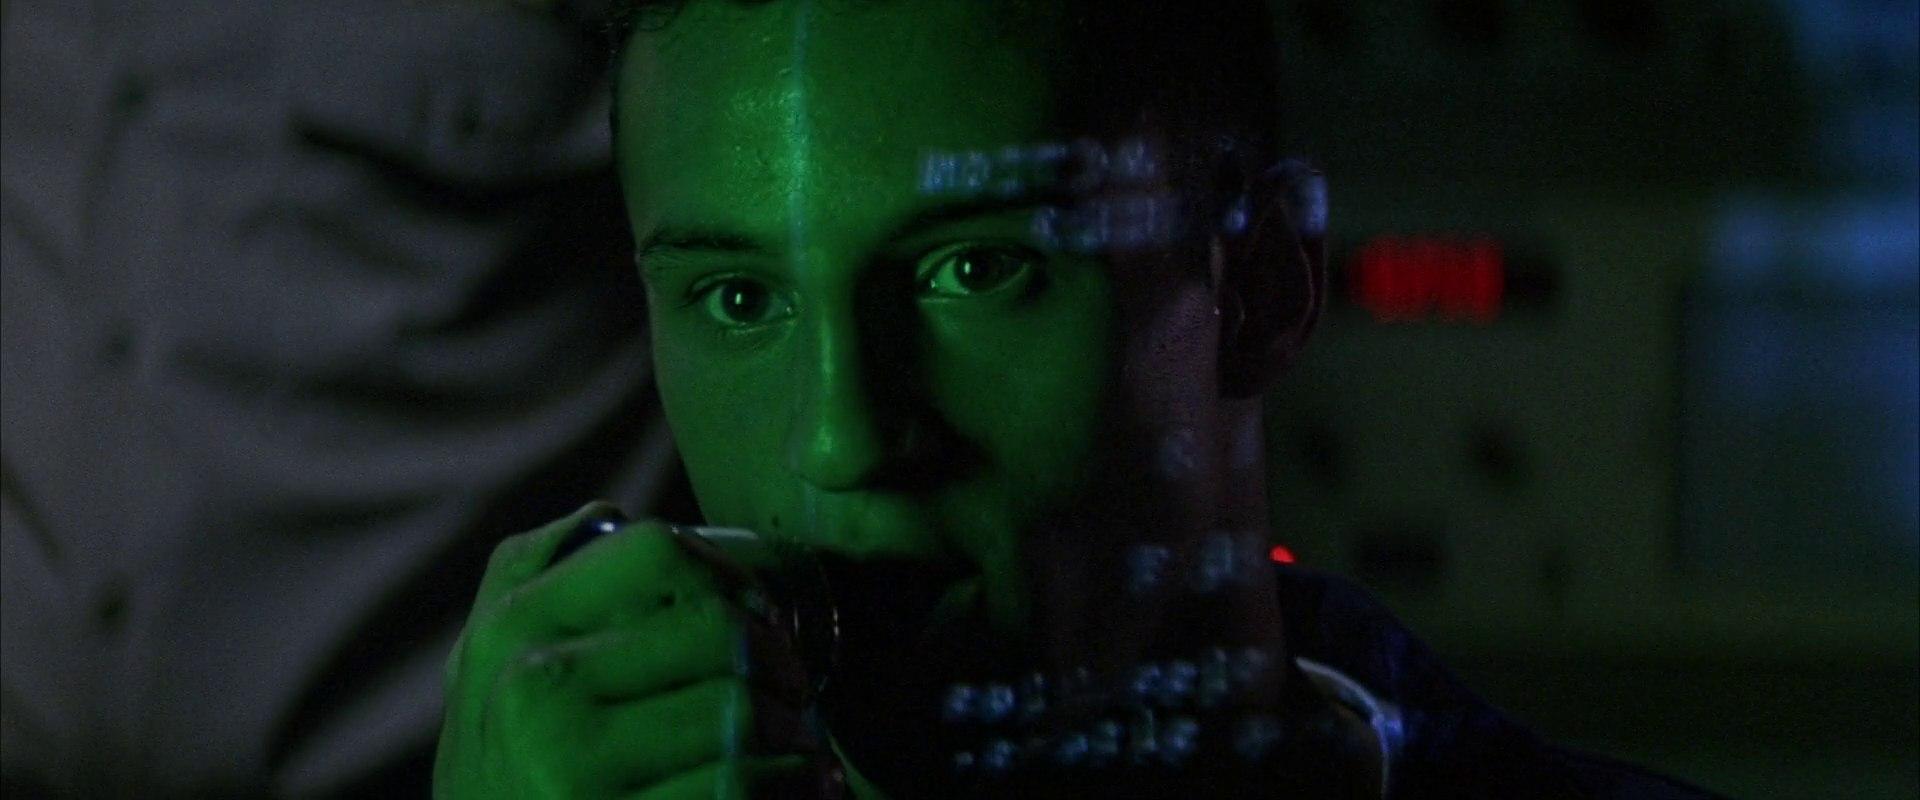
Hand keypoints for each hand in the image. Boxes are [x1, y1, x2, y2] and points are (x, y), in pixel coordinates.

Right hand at [434, 502, 837, 798]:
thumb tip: (606, 515)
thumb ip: (525, 581)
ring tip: (805, 744)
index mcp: (513, 631)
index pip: (655, 554)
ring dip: (797, 732)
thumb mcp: (482, 671)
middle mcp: (536, 694)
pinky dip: (795, 785)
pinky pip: (743, 789)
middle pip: (718, 634)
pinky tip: (806, 786)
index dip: (728, 575)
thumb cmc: (503, 772)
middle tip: (797, 689)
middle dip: (779, 662)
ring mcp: (574, 772)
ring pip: (742, 715)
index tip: (757, 613)